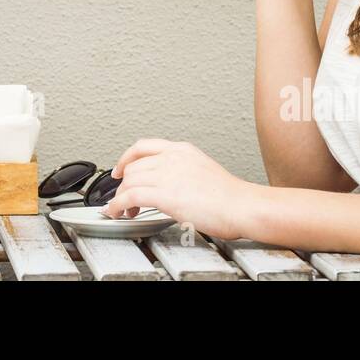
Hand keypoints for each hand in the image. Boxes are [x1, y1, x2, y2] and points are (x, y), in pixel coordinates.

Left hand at [102, 138, 260, 241]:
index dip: (125, 158)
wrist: (242, 206)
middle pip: (132, 167)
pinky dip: (117, 205)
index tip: (119, 169)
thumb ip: (182, 171)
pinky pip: (129, 196)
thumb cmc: (230, 196)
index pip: (142, 146)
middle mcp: (172, 157)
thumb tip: (168, 184)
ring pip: (128, 182)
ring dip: (119, 198)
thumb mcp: (202, 170)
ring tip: (123, 211)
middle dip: (124, 185)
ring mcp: (167, 174)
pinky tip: (117, 212)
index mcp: (182, 150)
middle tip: (125, 199)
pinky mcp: (164, 194)